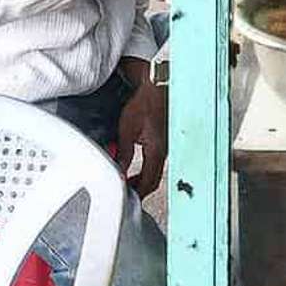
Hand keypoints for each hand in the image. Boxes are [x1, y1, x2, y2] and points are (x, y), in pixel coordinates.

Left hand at [117, 76, 167, 196]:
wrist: (158, 87)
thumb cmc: (146, 103)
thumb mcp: (128, 128)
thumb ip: (124, 152)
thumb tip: (119, 169)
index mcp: (156, 151)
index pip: (148, 182)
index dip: (137, 194)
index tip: (126, 198)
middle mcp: (164, 150)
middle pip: (154, 180)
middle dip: (139, 190)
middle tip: (126, 193)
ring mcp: (166, 145)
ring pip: (155, 171)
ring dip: (142, 179)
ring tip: (129, 181)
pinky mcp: (164, 139)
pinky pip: (156, 161)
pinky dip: (146, 168)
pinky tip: (137, 165)